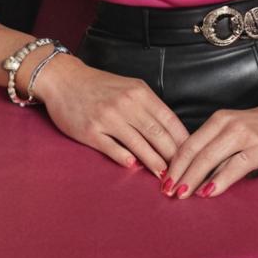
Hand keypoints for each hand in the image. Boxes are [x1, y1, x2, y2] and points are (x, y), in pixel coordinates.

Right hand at [32, 55, 189, 176]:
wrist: (64, 79)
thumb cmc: (100, 86)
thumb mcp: (129, 88)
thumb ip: (148, 107)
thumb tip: (170, 134)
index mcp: (140, 92)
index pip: (169, 120)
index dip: (183, 140)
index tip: (193, 156)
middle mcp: (126, 104)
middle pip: (157, 134)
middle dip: (174, 157)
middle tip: (184, 173)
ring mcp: (108, 117)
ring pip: (139, 144)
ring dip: (154, 163)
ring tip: (166, 178)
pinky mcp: (90, 131)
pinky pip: (112, 148)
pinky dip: (125, 159)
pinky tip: (134, 167)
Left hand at [162, 89, 257, 199]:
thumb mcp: (232, 135)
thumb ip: (216, 149)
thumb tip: (189, 176)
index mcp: (218, 121)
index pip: (189, 144)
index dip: (174, 165)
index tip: (163, 183)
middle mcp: (229, 125)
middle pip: (197, 152)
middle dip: (180, 174)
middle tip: (168, 193)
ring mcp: (246, 135)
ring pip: (212, 157)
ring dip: (194, 178)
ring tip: (183, 195)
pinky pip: (237, 165)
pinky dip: (221, 180)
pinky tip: (210, 192)